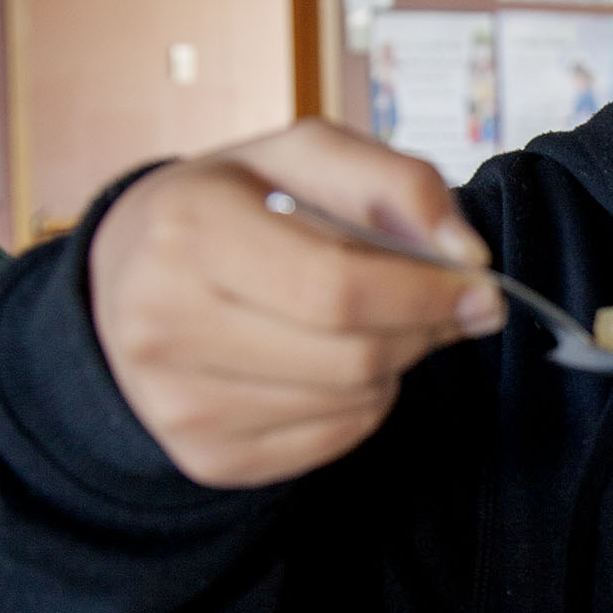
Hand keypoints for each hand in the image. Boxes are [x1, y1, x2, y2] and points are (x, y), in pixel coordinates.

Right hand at [88, 119, 504, 488]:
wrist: (132, 276)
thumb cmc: (237, 205)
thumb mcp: (306, 156)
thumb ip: (398, 183)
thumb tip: (466, 254)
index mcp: (189, 227)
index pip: (338, 286)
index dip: (428, 293)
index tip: (480, 287)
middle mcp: (165, 321)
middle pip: (352, 355)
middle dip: (422, 329)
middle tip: (446, 305)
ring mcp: (179, 402)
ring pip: (351, 403)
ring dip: (394, 364)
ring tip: (370, 323)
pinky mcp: (206, 456)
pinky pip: (334, 441)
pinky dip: (363, 403)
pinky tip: (334, 362)